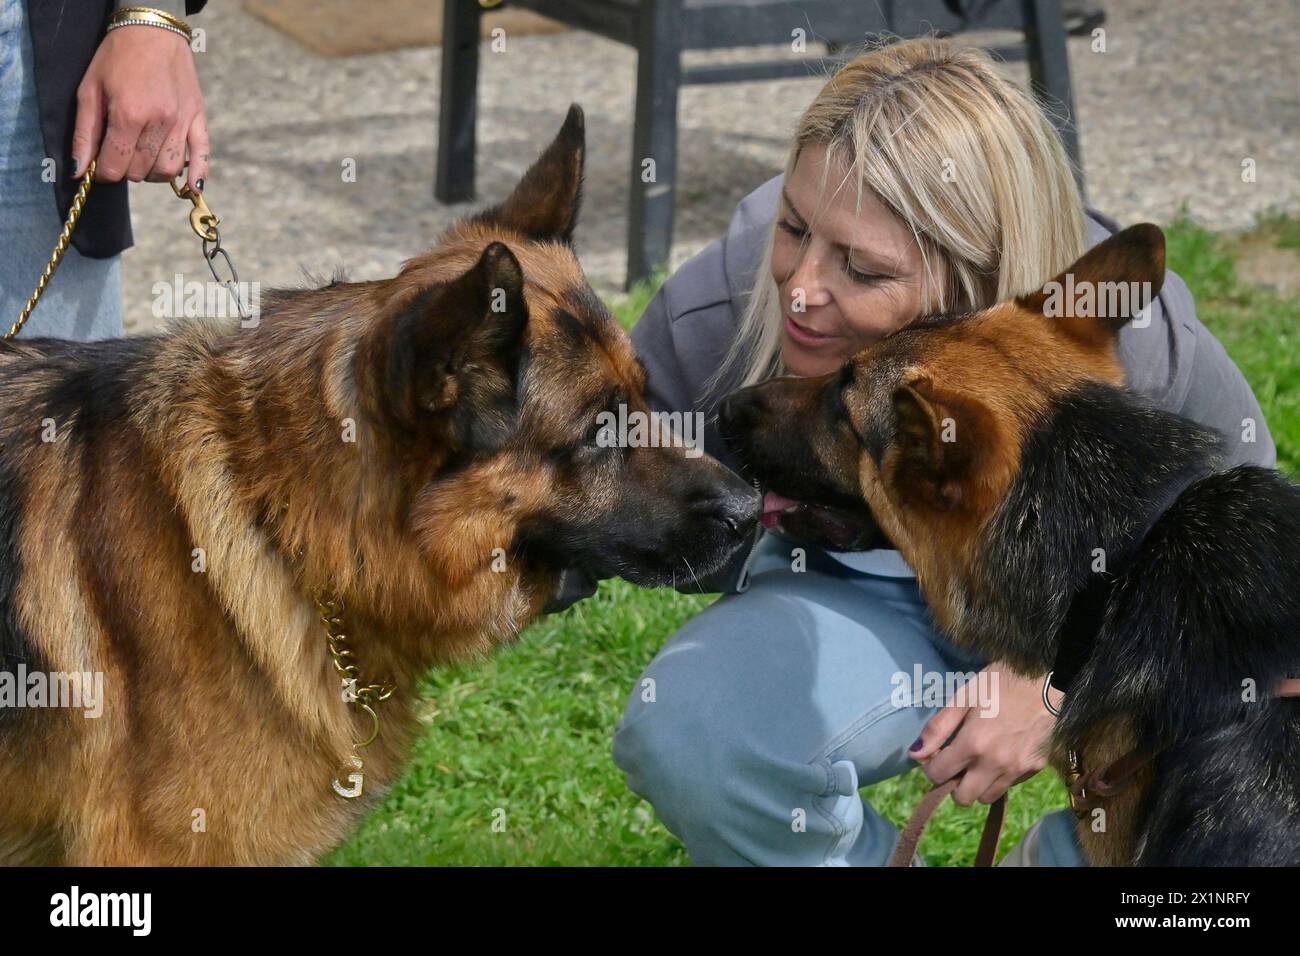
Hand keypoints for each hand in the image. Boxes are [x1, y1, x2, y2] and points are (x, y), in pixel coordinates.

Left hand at [71, 25, 208, 189]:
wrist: (153, 31)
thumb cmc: (117, 58)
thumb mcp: (90, 90)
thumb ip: (85, 133)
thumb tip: (79, 171)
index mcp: (128, 114)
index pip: (115, 165)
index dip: (102, 172)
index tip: (99, 165)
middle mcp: (158, 122)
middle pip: (140, 170)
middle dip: (125, 169)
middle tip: (118, 154)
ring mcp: (181, 123)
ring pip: (167, 169)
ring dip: (152, 172)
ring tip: (143, 158)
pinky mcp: (198, 120)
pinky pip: (202, 156)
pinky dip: (196, 176)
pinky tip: (192, 187)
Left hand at [908, 663, 1055, 805]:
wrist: (1050, 677)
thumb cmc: (1002, 681)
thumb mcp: (964, 696)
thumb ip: (938, 728)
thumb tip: (915, 754)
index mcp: (973, 744)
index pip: (938, 775)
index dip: (931, 766)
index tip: (937, 754)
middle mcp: (995, 763)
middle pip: (963, 798)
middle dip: (953, 783)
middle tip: (957, 762)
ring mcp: (1018, 769)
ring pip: (987, 797)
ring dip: (977, 784)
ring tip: (979, 760)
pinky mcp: (1036, 769)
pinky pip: (1009, 786)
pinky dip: (999, 778)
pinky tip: (1001, 754)